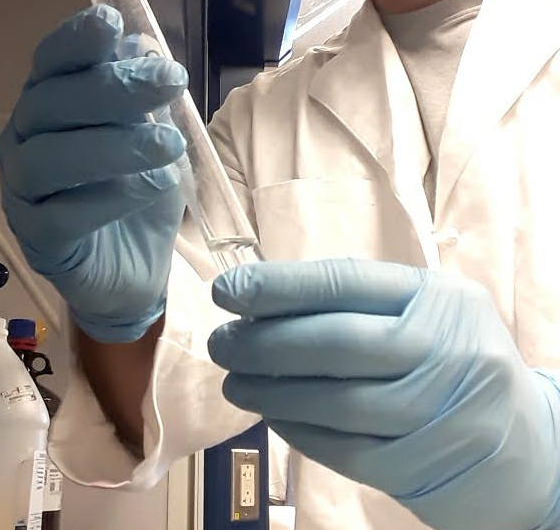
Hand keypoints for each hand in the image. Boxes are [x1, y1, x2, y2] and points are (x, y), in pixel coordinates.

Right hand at [0, 4, 187, 342]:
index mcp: (49, 102)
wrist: (133, 266)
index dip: (75, 41)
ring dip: (114, 145)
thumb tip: (141, 43)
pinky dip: (110, 198)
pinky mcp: (38, 240)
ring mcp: (22, 191)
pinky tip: (151, 187)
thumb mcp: (150, 129)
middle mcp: (23, 139)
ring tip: (169, 144)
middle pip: (51, 103)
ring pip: (50, 159)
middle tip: (171, 80)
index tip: (111, 24)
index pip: (50, 61)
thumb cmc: (136, 186)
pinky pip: (62, 216)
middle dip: (113, 87)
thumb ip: (142, 91)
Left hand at [209, 259, 559, 529]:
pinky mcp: (422, 466)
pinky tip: (272, 415)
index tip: (227, 292)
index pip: (343, 283)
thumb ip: (363, 301)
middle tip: (220, 342)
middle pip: (333, 342)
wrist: (531, 445)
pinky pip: (344, 448)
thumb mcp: (428, 310)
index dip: (279, 287)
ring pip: (334, 401)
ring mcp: (435, 412)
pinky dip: (299, 432)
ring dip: (271, 391)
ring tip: (233, 382)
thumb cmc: (459, 359)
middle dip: (263, 342)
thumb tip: (269, 298)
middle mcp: (440, 349)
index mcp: (435, 298)